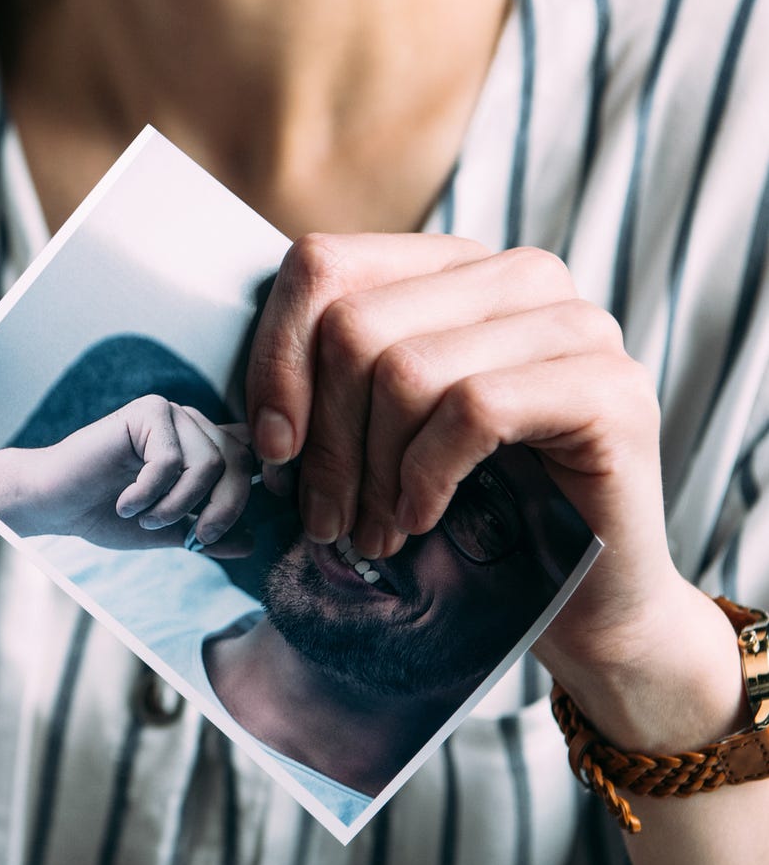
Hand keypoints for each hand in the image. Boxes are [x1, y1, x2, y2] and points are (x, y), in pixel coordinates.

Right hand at [0, 395, 256, 552]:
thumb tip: (252, 542)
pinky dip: (148, 493)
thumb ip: (206, 534)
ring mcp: (170, 414)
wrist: (54, 502)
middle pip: (239, 462)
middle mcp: (192, 424)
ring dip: (178, 505)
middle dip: (222, 509)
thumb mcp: (166, 531)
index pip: (252, 458)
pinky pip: (170, 460)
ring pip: (209, 463)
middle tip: (194, 540)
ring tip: (146, 520)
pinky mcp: (146, 411)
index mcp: (202, 446)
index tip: (259, 515)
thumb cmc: (105, 514)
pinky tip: (125, 504)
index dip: (269, 480)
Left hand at [242, 233, 726, 708]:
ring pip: (406, 369)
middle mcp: (517, 276)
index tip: (273, 447)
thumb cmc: (466, 515)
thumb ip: (326, 386)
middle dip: (323, 439)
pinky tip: (421, 519)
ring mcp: (574, 324)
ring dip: (369, 473)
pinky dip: (426, 477)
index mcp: (450, 267)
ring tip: (372, 532)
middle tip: (325, 519)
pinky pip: (472, 410)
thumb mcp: (377, 435)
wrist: (579, 600)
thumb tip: (255, 408)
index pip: (324, 264)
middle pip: (355, 325)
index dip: (278, 358)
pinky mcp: (610, 387)